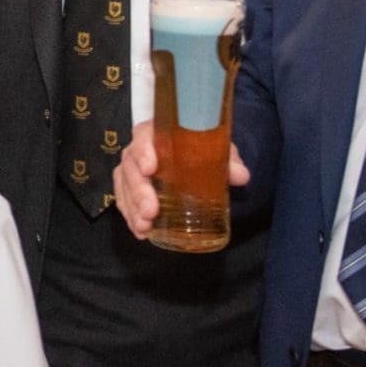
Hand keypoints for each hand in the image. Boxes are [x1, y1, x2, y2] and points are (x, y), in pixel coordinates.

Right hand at [114, 121, 247, 239]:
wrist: (193, 157)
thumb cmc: (201, 149)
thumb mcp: (217, 150)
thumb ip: (229, 160)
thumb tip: (241, 176)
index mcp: (158, 133)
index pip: (144, 136)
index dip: (143, 151)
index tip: (151, 168)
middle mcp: (139, 150)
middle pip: (130, 166)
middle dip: (138, 190)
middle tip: (151, 211)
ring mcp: (132, 170)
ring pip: (123, 186)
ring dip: (132, 208)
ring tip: (145, 226)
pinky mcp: (130, 189)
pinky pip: (124, 201)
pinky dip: (130, 217)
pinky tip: (141, 233)